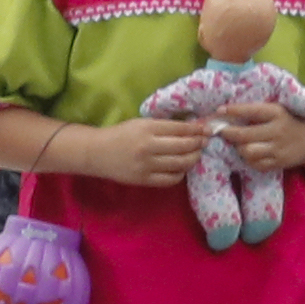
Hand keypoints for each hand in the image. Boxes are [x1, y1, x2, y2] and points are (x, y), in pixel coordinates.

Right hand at [58, 115, 212, 190]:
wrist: (97, 153)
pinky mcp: (145, 180)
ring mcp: (147, 165)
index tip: (207, 129)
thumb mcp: (140, 123)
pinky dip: (181, 173)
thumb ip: (163, 126)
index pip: (180, 128)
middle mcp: (148, 146)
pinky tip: (182, 168)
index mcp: (147, 127)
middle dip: (199, 143)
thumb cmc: (120, 134)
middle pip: (184, 146)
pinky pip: (171, 179)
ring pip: (180, 163)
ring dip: (193, 158)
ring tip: (196, 154)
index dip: (196, 129)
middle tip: (205, 142)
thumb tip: (191, 128)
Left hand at [217, 103, 304, 177]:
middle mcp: (277, 130)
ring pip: (247, 151)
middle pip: (244, 134)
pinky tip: (248, 153)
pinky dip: (248, 160)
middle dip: (228, 132)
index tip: (220, 110)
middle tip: (219, 130)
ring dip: (238, 148)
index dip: (234, 110)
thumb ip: (260, 110)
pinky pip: (255, 164)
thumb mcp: (280, 109)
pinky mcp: (279, 162)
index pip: (251, 111)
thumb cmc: (292, 120)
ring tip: (237, 143)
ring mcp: (278, 148)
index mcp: (277, 113)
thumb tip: (231, 110)